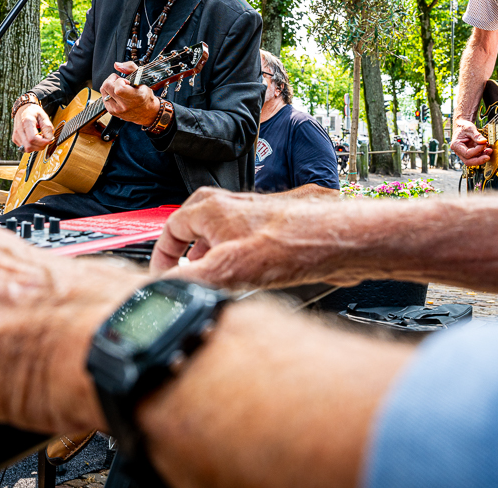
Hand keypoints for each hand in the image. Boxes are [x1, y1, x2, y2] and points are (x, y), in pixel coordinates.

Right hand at [11, 103, 54, 151]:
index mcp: (26, 122)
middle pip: (29, 146)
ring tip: (40, 138)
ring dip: (36, 147)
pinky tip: (35, 139)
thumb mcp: (44, 116)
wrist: (23, 109)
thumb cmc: (33, 112)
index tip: (49, 140)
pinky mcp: (15, 139)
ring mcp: (16, 135)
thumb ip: (47, 127)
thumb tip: (50, 139)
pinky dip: (32, 146)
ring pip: (27, 149)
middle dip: (40, 146)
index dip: (42, 142)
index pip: (32, 138)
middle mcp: (19, 129)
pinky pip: (25, 148)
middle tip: (46, 139)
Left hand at [100, 61, 160, 125]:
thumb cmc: (145, 95)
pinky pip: (104, 96)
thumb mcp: (143, 79)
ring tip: (119, 87)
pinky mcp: (111, 111)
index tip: (126, 81)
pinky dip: (109, 92)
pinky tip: (117, 94)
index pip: (118, 87)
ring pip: (103, 90)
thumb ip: (130, 68)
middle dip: (113, 79)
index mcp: (136, 98)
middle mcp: (125, 105)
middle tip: (121, 82)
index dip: (120, 80)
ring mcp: (117, 109)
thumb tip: (116, 65)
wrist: (147, 112)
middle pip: (107, 86)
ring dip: (110, 86)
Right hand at [151, 188, 360, 288]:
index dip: (162, 255)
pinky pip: (244, 242)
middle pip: (195, 227)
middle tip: (187, 273)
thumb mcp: (226, 271)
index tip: (162, 274)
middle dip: (188, 253)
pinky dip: (237, 258)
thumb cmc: (289, 245)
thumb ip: (187, 280)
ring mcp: (253, 215)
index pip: (171, 228)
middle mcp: (231, 205)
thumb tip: (161, 290)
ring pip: (222, 235)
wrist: (336, 240)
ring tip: (217, 278)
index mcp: (210, 208)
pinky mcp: (273, 227)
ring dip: (214, 257)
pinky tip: (249, 278)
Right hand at [450, 118, 491, 165]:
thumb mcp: (470, 128)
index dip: (477, 150)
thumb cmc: (463, 126)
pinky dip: (482, 154)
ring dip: (482, 157)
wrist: (461, 126)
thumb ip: (476, 136)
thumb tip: (484, 141)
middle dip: (479, 160)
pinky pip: (475, 157)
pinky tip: (487, 150)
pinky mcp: (469, 153)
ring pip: (473, 160)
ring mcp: (463, 153)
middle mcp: (458, 151)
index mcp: (456, 145)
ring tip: (490, 150)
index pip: (467, 154)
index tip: (484, 144)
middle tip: (488, 157)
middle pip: (468, 161)